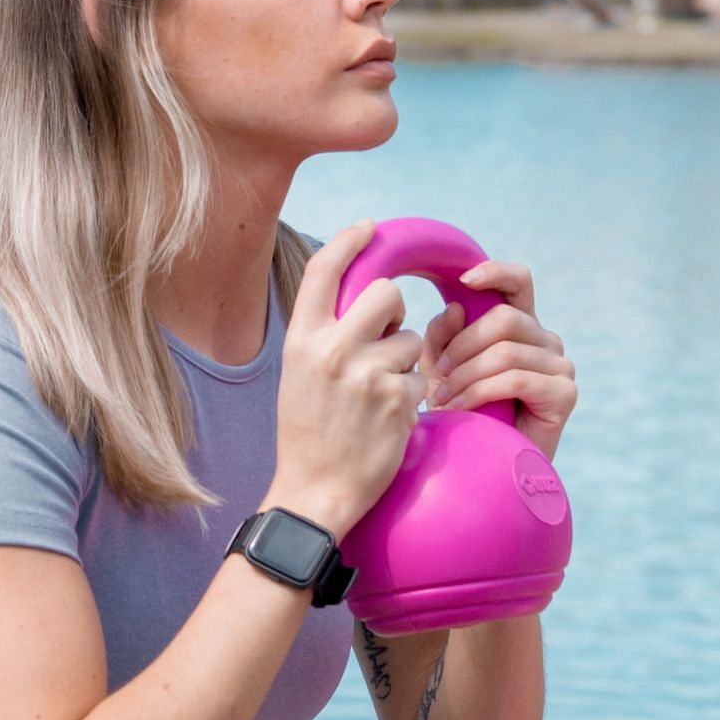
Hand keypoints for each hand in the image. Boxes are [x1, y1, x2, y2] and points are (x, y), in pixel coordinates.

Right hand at [268, 221, 426, 537]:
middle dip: (395, 312)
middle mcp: (332, 349)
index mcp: (301, 339)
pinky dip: (412, 396)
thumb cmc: (306, 431)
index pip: (325, 270)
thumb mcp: (298, 373)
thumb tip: (357, 296)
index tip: (369, 228)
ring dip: (404, 364)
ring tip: (379, 397)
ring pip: (409, 340)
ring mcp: (366, 373)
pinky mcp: (397, 399)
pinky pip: (421, 377)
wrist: (314, 491)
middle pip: (385, 293)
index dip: (349, 240)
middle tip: (387, 337)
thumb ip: (323, 334)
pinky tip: (389, 419)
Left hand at [422, 260, 576, 463]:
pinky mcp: (565, 393)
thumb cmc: (464, 414)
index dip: (495, 272)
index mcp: (522, 326)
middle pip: (504, 319)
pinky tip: (461, 408)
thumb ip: (442, 338)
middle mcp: (546, 340)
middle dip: (462, 346)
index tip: (464, 280)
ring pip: (506, 351)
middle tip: (436, 375)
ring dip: (465, 376)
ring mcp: (561, 366)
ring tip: (442, 400)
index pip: (519, 281)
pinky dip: (480, 392)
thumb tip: (454, 307)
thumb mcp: (442, 369)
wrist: (488, 467)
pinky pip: (516, 378)